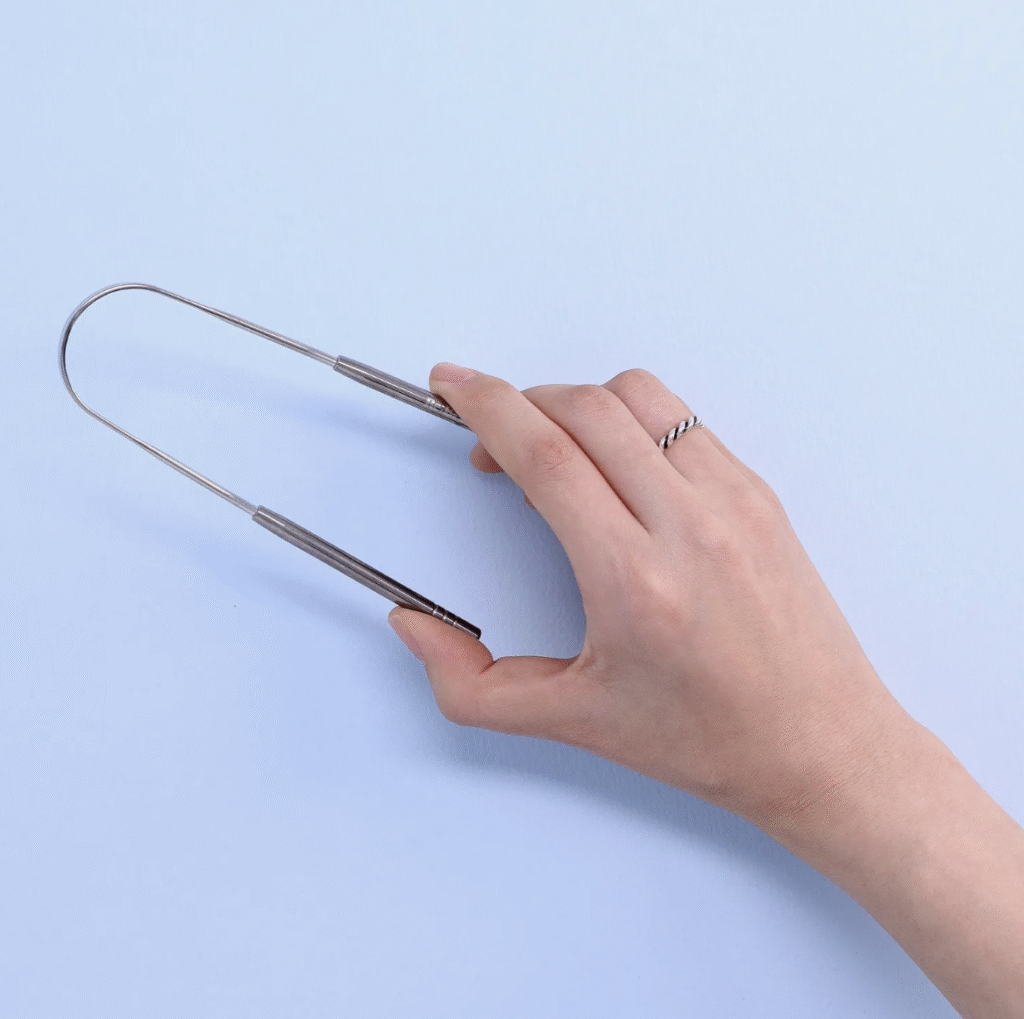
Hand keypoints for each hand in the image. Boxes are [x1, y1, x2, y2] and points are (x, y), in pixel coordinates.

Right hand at [388, 363, 910, 835]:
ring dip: (578, 403)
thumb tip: (415, 628)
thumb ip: (470, 684)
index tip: (453, 386)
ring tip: (557, 450)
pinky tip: (618, 465)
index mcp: (635, 581)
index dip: (486, 405)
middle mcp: (690, 526)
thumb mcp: (572, 722)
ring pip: (639, 396)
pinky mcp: (760, 495)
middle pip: (585, 410)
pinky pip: (683, 420)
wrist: (820, 747)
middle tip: (492, 437)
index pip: (546, 455)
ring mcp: (733, 501)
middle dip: (519, 402)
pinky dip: (632, 420)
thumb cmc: (708, 739)